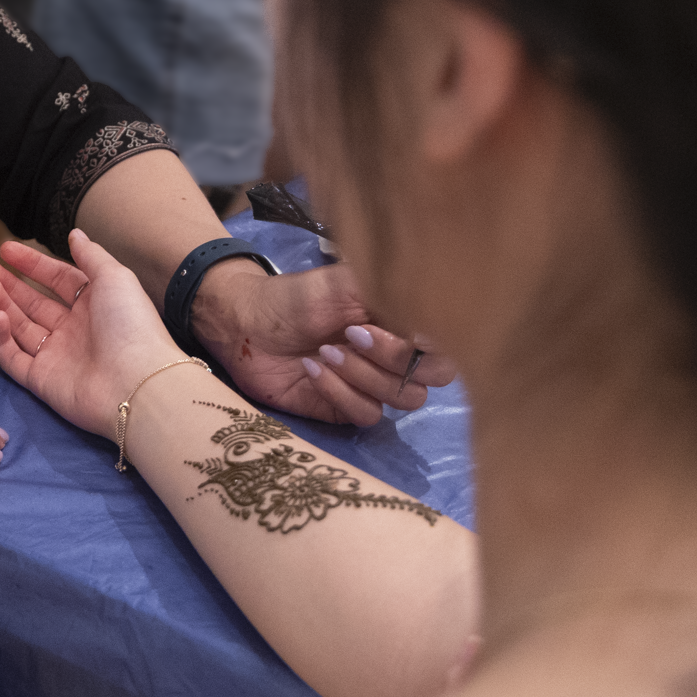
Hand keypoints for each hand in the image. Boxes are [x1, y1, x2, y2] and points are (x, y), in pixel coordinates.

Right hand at [0, 230, 183, 437]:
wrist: (136, 385)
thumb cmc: (131, 326)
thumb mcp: (115, 277)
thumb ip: (91, 255)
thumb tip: (75, 233)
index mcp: (94, 305)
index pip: (57, 279)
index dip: (32, 264)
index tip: (5, 249)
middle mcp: (74, 330)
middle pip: (33, 303)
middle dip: (9, 284)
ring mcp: (57, 356)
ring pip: (19, 327)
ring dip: (0, 304)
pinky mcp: (41, 380)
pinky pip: (12, 357)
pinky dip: (0, 337)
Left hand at [193, 259, 456, 426]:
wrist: (248, 322)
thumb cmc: (298, 296)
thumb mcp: (350, 282)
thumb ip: (397, 296)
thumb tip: (437, 321)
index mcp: (404, 321)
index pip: (448, 343)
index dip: (431, 342)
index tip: (404, 327)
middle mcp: (397, 355)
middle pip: (434, 377)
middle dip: (395, 357)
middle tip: (353, 334)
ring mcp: (374, 384)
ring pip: (402, 398)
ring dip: (363, 374)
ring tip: (326, 349)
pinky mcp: (347, 408)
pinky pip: (367, 414)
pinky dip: (340, 391)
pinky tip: (313, 368)